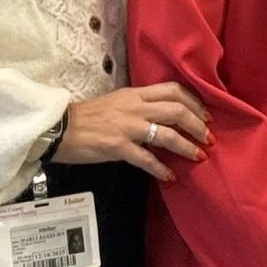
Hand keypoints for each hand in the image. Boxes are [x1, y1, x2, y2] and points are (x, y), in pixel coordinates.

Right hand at [54, 83, 210, 182]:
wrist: (58, 128)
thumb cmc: (87, 116)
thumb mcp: (117, 101)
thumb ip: (141, 105)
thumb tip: (166, 115)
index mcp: (135, 94)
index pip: (174, 90)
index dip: (195, 102)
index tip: (206, 114)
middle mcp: (134, 108)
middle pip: (177, 111)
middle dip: (198, 125)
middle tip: (209, 137)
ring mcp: (127, 128)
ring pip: (167, 134)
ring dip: (187, 146)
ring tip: (199, 156)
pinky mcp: (118, 147)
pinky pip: (146, 159)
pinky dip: (161, 168)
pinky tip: (170, 176)